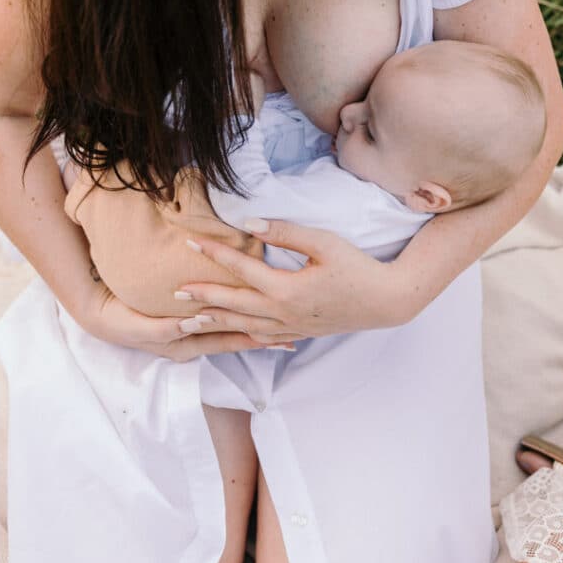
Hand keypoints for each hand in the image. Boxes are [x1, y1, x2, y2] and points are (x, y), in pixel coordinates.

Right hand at [72, 272, 268, 360]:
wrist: (101, 316)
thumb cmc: (120, 320)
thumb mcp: (140, 326)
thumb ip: (166, 327)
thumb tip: (191, 324)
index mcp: (184, 345)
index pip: (225, 341)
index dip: (252, 337)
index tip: (277, 336)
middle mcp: (191, 345)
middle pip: (234, 340)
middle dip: (263, 339)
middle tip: (294, 338)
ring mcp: (189, 339)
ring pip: (229, 335)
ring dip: (254, 333)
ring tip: (283, 334)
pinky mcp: (185, 329)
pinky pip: (217, 329)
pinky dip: (237, 325)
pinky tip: (252, 321)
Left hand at [174, 219, 412, 342]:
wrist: (387, 301)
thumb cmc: (358, 267)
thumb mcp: (323, 242)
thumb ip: (284, 232)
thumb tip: (248, 224)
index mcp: (285, 290)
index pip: (241, 268)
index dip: (214, 253)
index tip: (191, 241)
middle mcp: (283, 314)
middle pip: (234, 305)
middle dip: (203, 297)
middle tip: (175, 292)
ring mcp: (291, 328)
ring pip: (244, 327)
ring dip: (216, 321)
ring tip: (192, 319)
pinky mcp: (301, 333)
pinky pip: (263, 338)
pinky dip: (243, 336)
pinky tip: (234, 333)